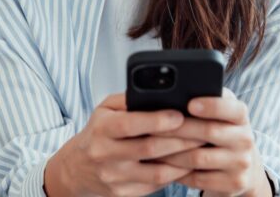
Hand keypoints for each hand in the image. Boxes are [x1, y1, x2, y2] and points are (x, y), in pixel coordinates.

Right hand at [44, 93, 206, 196]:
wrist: (75, 169)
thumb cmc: (97, 133)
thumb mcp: (104, 110)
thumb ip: (128, 100)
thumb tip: (159, 93)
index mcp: (102, 129)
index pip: (131, 124)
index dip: (157, 120)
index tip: (180, 114)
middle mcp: (106, 154)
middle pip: (150, 148)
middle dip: (181, 139)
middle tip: (203, 130)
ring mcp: (115, 177)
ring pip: (158, 171)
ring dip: (184, 160)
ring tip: (201, 148)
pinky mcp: (123, 194)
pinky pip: (156, 185)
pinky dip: (175, 175)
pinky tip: (187, 164)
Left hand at [154, 88, 271, 196]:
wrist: (241, 164)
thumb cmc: (219, 130)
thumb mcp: (219, 113)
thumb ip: (205, 99)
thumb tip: (174, 94)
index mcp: (240, 116)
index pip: (231, 108)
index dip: (211, 106)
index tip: (190, 104)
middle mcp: (245, 139)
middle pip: (209, 131)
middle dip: (177, 129)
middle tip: (152, 127)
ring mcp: (241, 163)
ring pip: (199, 157)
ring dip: (171, 153)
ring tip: (150, 147)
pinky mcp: (233, 183)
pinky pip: (198, 178)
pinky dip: (177, 172)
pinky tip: (163, 166)